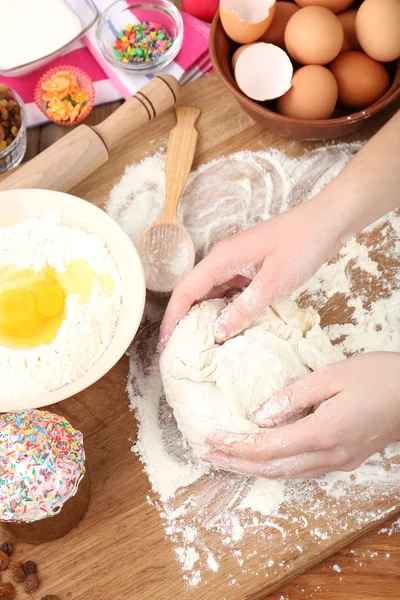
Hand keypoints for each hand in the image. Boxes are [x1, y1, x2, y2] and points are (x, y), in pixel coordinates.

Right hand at [159, 196, 344, 348]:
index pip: (185, 291)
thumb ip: (245, 307)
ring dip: (203, 317)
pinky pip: (229, 292)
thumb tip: (219, 331)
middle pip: (193, 292)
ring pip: (210, 293)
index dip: (172, 318)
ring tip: (199, 345)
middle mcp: (223, 260)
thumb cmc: (302, 245)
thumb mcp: (274, 281)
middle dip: (182, 321)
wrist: (328, 222)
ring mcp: (237, 264)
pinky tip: (227, 328)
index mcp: (222, 259)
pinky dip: (224, 310)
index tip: (165, 344)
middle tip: (179, 350)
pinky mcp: (250, 269)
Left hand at [204, 352, 399, 477]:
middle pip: (272, 468)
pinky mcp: (346, 460)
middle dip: (236, 462)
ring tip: (227, 459)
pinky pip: (303, 470)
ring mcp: (339, 462)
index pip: (267, 447)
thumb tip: (259, 415)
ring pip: (287, 474)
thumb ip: (293, 396)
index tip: (210, 438)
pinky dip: (277, 466)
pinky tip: (264, 459)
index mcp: (323, 432)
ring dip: (253, 467)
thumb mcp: (332, 376)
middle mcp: (329, 455)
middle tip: (208, 454)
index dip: (236, 445)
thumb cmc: (378, 377)